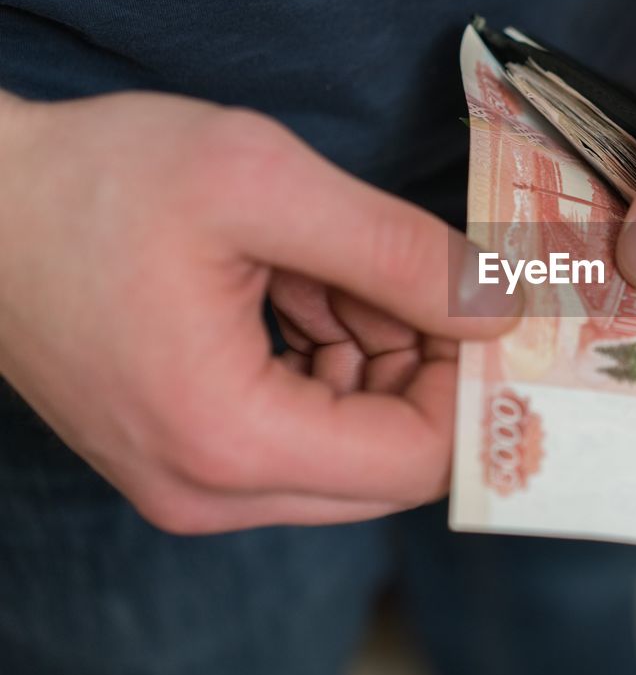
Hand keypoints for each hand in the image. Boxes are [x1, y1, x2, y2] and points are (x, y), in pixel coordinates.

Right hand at [0, 90, 519, 532]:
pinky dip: (331, 355)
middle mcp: (213, 492)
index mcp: (231, 441)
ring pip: (354, 441)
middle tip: (400, 269)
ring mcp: (196, 482)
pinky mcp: (190, 452)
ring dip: (375, 350)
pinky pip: (306, 426)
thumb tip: (501, 307)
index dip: (469, 380)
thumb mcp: (263, 184)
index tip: (481, 302)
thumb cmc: (96, 183)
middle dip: (421, 361)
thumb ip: (397, 252)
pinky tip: (299, 282)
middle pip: (390, 459)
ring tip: (330, 264)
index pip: (419, 460)